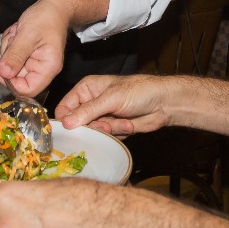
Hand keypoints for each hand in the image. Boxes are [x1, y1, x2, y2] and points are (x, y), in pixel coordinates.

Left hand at [0, 0, 70, 96]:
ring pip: (11, 65)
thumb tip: (3, 74)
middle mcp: (42, 69)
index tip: (1, 68)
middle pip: (16, 78)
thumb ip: (15, 56)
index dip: (11, 83)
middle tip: (13, 41)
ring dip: (8, 49)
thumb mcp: (28, 35)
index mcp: (48, 68)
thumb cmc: (47, 18)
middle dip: (9, 59)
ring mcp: (33, 62)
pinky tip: (16, 33)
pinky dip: (9, 45)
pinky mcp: (27, 54)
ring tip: (16, 34)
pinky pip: (11, 56)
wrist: (55, 6)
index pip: (28, 90)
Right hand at [56, 73, 173, 136]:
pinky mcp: (113, 128)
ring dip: (109, 130)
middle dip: (94, 127)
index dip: (66, 121)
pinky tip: (129, 125)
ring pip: (93, 133)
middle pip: (77, 125)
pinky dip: (118, 134)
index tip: (73, 130)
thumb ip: (88, 111)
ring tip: (124, 121)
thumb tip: (66, 123)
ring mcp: (102, 117)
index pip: (64, 108)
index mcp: (86, 89)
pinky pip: (105, 138)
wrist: (164, 103)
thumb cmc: (139, 91)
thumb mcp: (111, 98)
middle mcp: (91, 103)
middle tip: (107, 124)